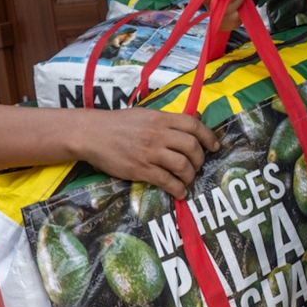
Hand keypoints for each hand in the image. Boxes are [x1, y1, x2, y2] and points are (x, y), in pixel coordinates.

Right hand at [65, 108, 214, 198]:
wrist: (92, 134)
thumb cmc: (119, 124)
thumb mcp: (146, 114)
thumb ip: (168, 120)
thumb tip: (195, 119)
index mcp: (161, 118)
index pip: (193, 125)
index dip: (208, 136)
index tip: (215, 146)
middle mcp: (158, 134)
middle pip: (191, 147)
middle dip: (200, 159)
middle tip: (197, 166)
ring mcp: (149, 152)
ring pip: (182, 165)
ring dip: (190, 175)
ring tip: (188, 180)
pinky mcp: (140, 169)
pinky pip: (166, 181)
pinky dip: (178, 188)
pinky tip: (180, 192)